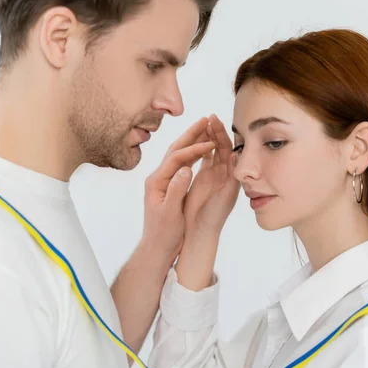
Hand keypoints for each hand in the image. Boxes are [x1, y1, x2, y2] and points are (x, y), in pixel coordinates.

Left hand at [141, 118, 214, 262]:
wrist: (156, 247)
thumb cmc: (164, 234)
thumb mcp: (170, 213)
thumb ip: (177, 189)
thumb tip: (186, 169)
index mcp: (157, 182)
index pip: (176, 158)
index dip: (194, 149)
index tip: (211, 143)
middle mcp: (158, 177)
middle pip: (175, 149)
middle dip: (191, 134)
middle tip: (206, 119)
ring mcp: (162, 180)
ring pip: (178, 154)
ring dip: (192, 140)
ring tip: (206, 128)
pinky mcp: (168, 185)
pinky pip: (181, 163)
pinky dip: (193, 153)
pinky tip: (202, 149)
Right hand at [183, 114, 239, 237]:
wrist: (201, 230)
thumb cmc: (214, 216)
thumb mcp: (226, 196)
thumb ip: (232, 177)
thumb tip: (236, 155)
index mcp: (231, 173)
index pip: (228, 148)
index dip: (222, 134)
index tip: (215, 121)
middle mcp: (224, 171)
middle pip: (220, 145)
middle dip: (215, 130)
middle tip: (208, 116)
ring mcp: (214, 172)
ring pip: (211, 148)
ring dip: (207, 135)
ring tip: (201, 122)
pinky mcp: (203, 176)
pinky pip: (203, 156)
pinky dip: (200, 145)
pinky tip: (195, 136)